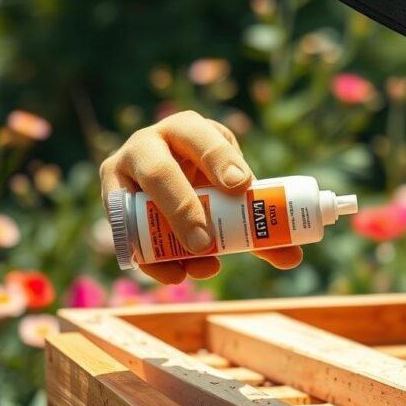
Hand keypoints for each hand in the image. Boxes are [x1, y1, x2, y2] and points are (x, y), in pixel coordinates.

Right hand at [99, 111, 302, 283]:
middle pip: (159, 173)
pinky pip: (125, 235)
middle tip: (208, 242)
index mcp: (186, 129)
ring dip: (166, 240)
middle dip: (184, 209)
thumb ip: (258, 218)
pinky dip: (151, 260)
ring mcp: (123, 171)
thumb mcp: (230, 189)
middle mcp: (148, 143)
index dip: (218, 159)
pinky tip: (177, 275)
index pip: (199, 136)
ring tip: (202, 266)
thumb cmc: (206, 179)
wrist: (163, 180)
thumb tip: (293, 255)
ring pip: (135, 204)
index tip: (242, 185)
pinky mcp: (112, 202)